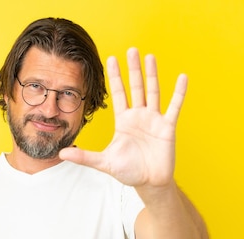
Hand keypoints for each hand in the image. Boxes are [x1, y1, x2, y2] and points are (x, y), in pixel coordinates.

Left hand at [59, 48, 186, 188]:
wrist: (149, 183)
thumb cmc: (128, 171)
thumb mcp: (104, 163)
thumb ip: (84, 157)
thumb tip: (61, 154)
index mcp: (124, 121)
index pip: (118, 94)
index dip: (115, 77)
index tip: (111, 58)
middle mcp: (139, 116)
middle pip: (136, 87)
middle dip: (133, 69)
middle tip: (131, 49)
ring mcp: (154, 120)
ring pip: (153, 92)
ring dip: (152, 75)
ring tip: (150, 57)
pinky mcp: (167, 127)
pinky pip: (174, 107)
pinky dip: (179, 93)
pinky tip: (182, 78)